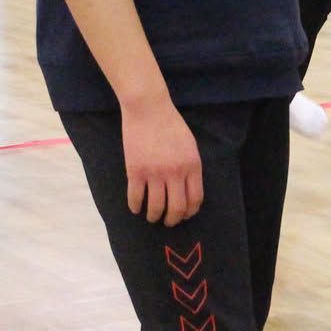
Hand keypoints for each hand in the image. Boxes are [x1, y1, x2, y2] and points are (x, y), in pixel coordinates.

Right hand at [122, 94, 202, 224]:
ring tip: (152, 217)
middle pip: (177, 208)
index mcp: (192, 165)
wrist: (148, 108)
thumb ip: (191, 167)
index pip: (195, 199)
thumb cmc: (171, 124)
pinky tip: (136, 208)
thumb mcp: (190, 145)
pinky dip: (136, 207)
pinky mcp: (135, 171)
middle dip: (173, 220)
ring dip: (154, 216)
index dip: (190, 212)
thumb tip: (188, 189)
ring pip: (156, 207)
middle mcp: (175, 172)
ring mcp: (155, 173)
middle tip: (168, 221)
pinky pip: (136, 198)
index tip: (184, 215)